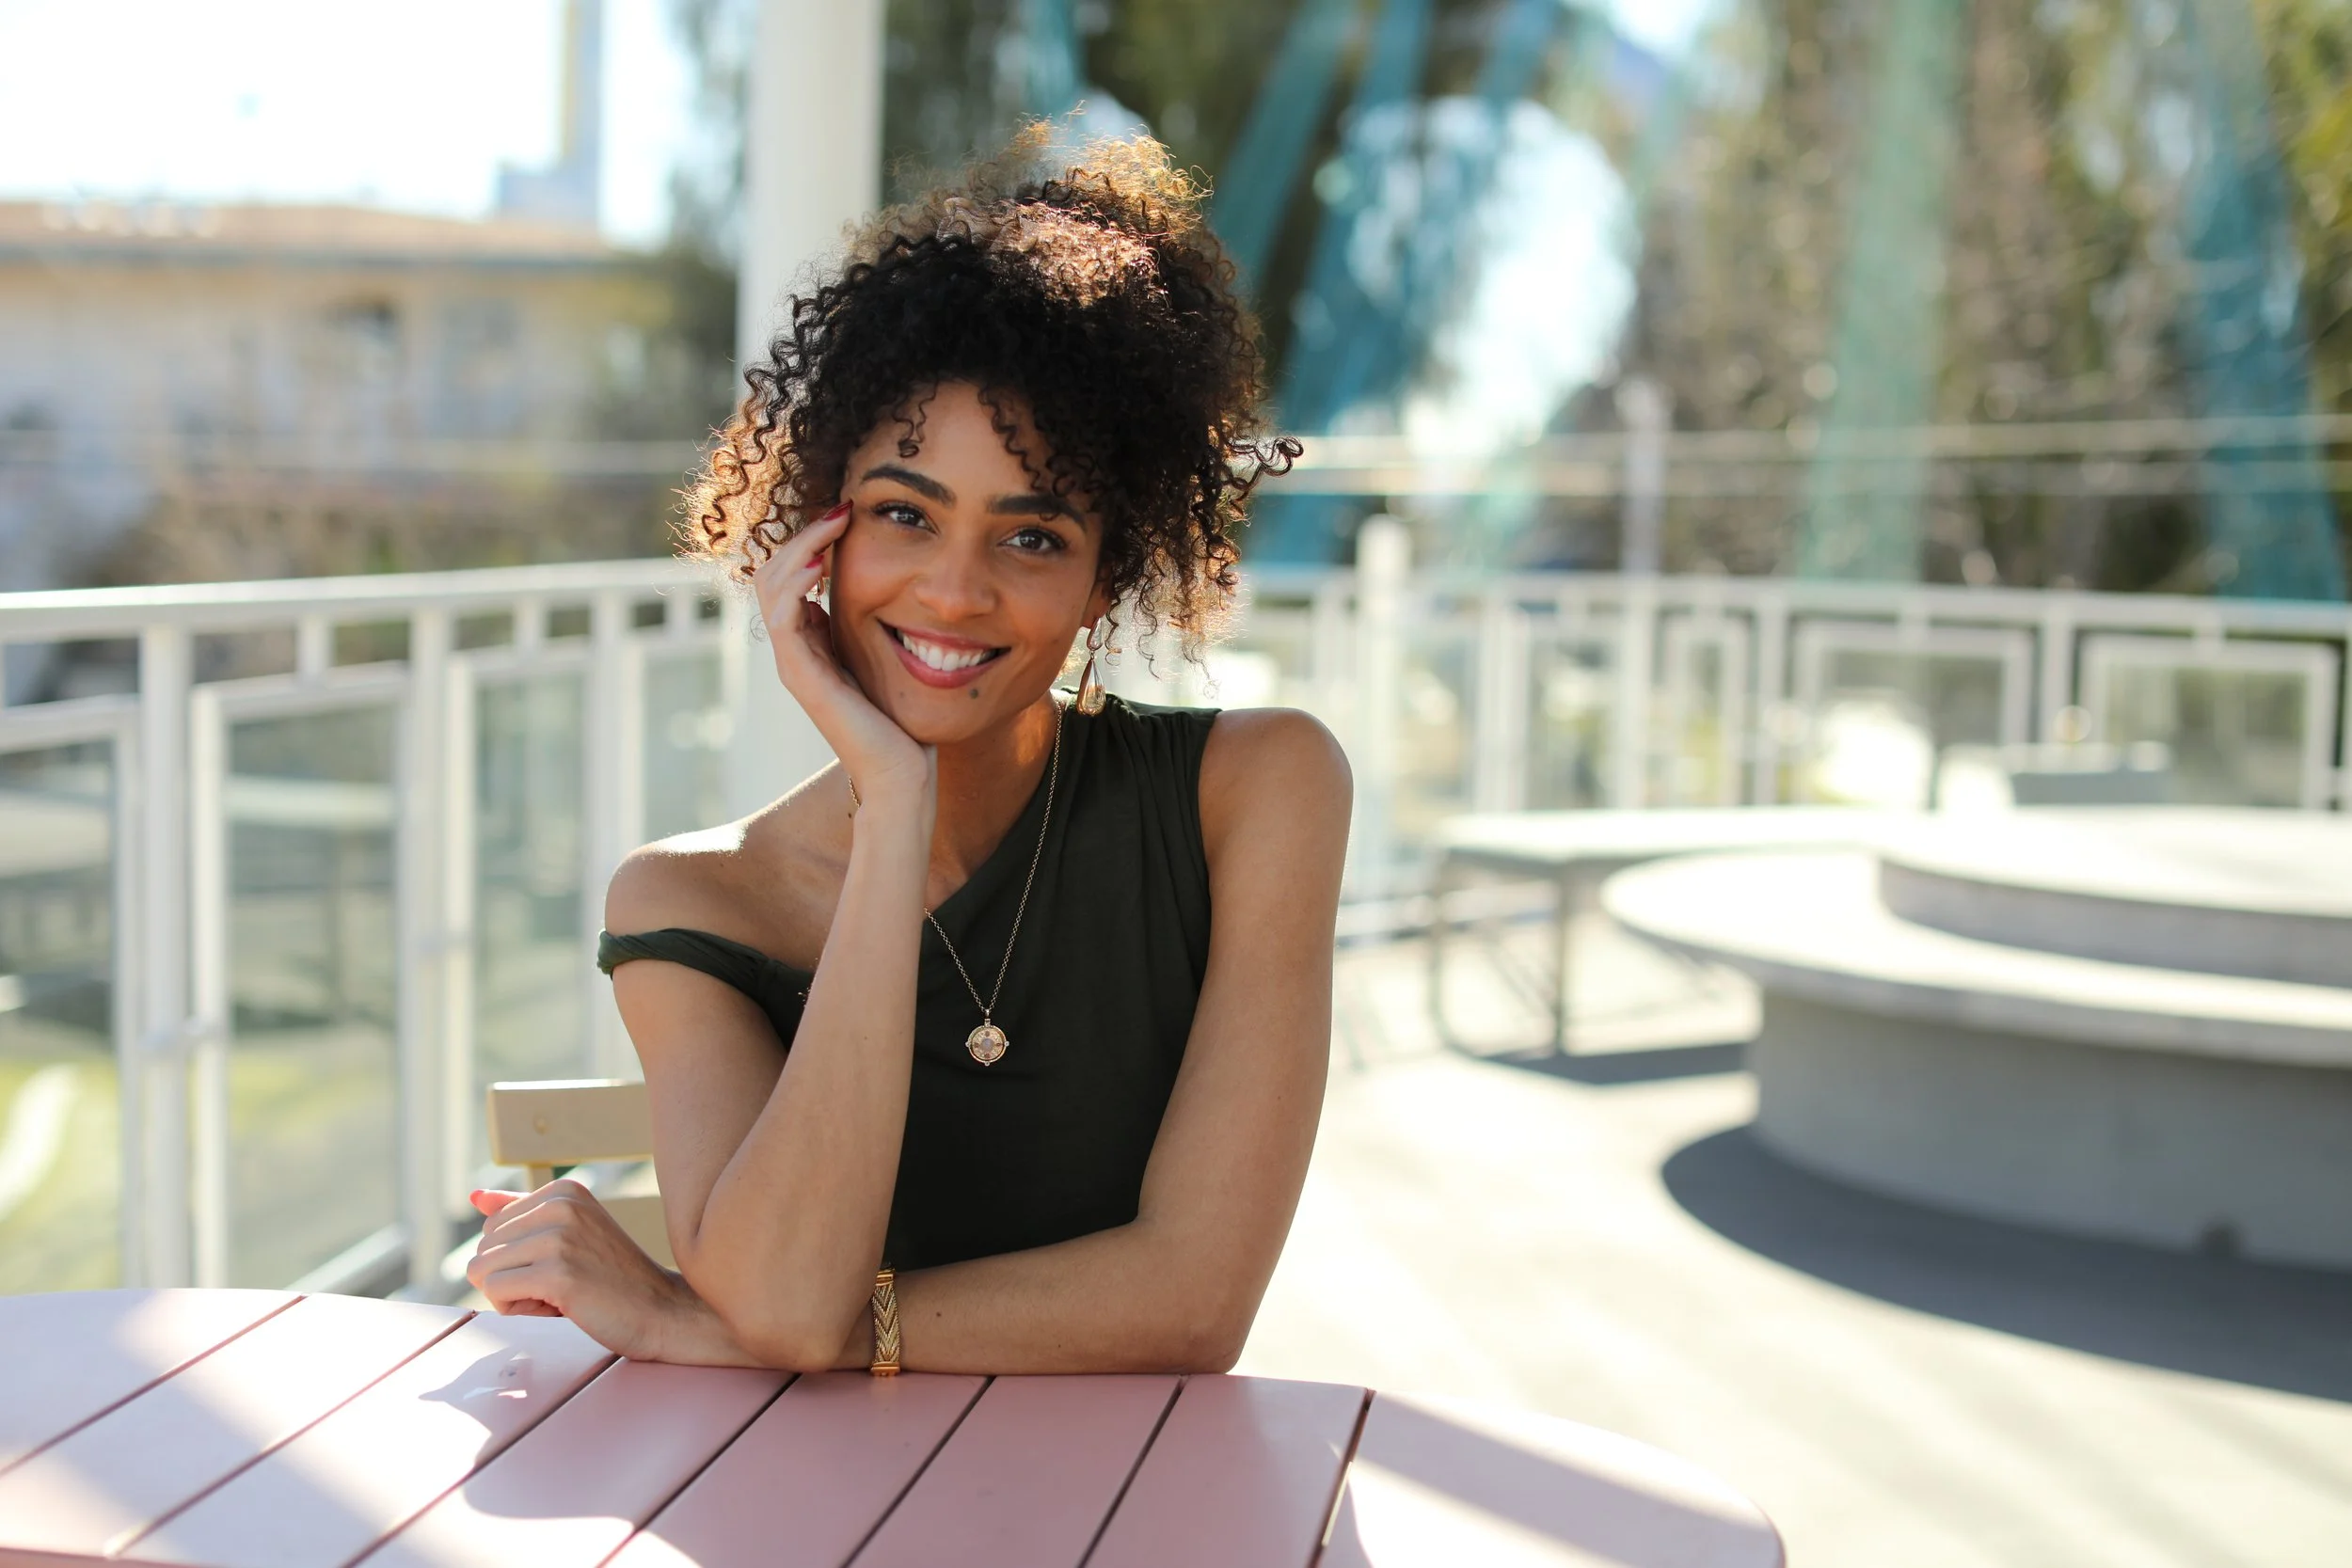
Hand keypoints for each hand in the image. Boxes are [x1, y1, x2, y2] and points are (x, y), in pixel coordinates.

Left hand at [465, 1183, 749, 1363]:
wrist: (664, 1312)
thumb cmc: (614, 1281)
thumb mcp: (570, 1234)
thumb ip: (522, 1214)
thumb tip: (474, 1197)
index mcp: (563, 1191)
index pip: (491, 1229)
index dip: (518, 1261)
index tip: (564, 1268)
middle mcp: (560, 1204)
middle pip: (483, 1250)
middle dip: (511, 1279)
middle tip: (562, 1287)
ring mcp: (560, 1237)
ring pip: (482, 1272)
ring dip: (512, 1297)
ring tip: (561, 1298)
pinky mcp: (557, 1273)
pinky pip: (496, 1293)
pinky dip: (519, 1312)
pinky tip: (559, 1310)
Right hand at [751, 502, 931, 803]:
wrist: (900, 775)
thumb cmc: (902, 722)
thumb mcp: (885, 659)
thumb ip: (872, 629)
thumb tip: (878, 591)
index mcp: (812, 643)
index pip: (792, 575)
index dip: (813, 540)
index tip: (849, 513)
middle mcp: (796, 650)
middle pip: (773, 573)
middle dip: (805, 534)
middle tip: (842, 509)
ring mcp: (794, 663)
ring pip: (772, 587)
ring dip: (800, 548)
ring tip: (832, 525)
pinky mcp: (802, 676)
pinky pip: (783, 617)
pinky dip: (795, 584)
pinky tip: (820, 567)